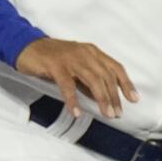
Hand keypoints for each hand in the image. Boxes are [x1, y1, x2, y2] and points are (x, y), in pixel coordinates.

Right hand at [16, 37, 139, 118]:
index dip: (126, 83)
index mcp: (93, 52)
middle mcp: (86, 53)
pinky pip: (67, 85)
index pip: (115, 67)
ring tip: (106, 114)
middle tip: (117, 113)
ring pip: (92, 79)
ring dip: (101, 98)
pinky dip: (73, 100)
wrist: (27, 47)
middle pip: (106, 75)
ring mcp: (71, 58)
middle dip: (114, 96)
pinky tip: (77, 112)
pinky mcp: (56, 65)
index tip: (134, 99)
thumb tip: (103, 98)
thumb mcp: (76, 67)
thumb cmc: (53, 59)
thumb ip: (88, 80)